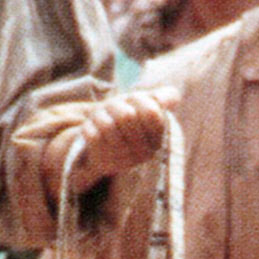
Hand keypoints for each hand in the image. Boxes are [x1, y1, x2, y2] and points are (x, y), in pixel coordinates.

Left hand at [17, 93, 166, 207]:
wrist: (105, 146)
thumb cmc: (129, 121)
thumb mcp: (147, 105)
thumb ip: (164, 98)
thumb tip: (169, 97)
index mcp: (158, 140)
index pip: (150, 112)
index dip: (138, 100)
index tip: (133, 101)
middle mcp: (142, 153)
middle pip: (126, 116)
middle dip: (116, 105)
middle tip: (112, 106)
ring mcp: (122, 159)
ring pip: (107, 126)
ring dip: (101, 114)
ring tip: (102, 114)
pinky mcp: (100, 161)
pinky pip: (92, 137)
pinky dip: (90, 126)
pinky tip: (92, 126)